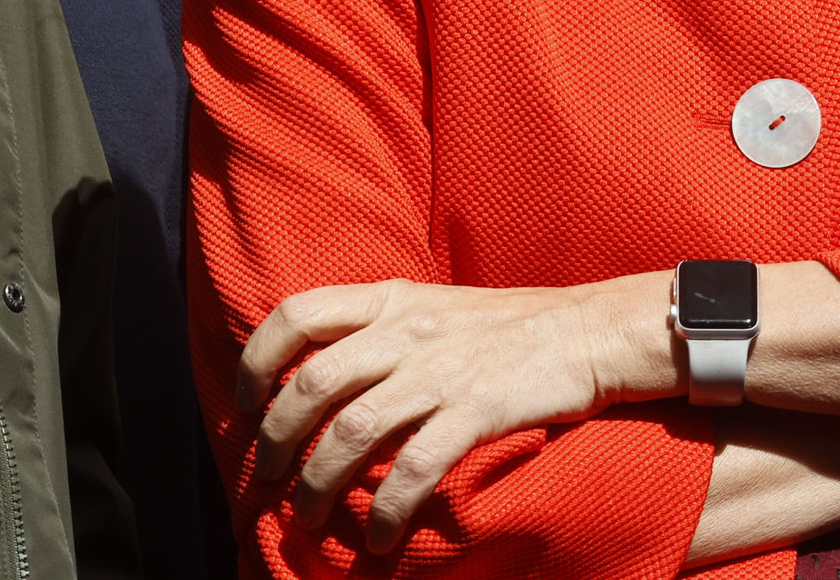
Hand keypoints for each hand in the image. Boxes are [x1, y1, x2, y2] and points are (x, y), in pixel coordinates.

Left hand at [237, 273, 650, 551]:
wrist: (593, 330)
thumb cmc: (514, 325)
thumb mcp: (439, 307)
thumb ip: (385, 328)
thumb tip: (325, 374)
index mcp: (393, 300)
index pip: (299, 313)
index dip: (256, 358)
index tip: (246, 400)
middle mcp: (407, 331)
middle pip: (312, 385)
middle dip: (276, 440)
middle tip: (268, 477)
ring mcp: (441, 371)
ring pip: (350, 434)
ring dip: (318, 486)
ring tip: (309, 518)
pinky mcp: (476, 410)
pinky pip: (413, 468)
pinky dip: (387, 511)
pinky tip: (379, 538)